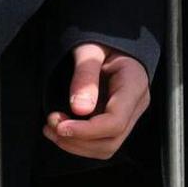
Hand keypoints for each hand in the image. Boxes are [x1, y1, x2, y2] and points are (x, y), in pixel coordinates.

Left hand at [40, 42, 152, 160]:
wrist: (110, 39)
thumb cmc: (102, 39)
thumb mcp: (90, 49)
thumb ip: (85, 75)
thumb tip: (79, 109)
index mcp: (134, 84)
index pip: (116, 122)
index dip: (87, 131)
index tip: (61, 127)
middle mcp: (136, 103)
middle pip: (111, 140)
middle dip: (78, 140)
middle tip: (51, 124)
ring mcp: (128, 114)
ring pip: (106, 147)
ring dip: (76, 145)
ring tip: (51, 129)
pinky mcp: (116, 119)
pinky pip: (100, 141)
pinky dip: (78, 142)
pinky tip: (60, 130)